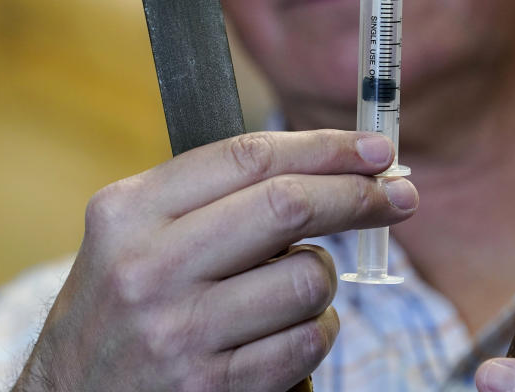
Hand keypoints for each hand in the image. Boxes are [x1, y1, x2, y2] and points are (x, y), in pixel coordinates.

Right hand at [12, 130, 417, 391]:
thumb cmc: (116, 312)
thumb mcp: (132, 238)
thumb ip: (209, 199)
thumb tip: (324, 168)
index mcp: (129, 212)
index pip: (248, 156)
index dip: (326, 146)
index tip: (375, 150)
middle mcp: (150, 267)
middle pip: (288, 206)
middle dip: (358, 194)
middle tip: (398, 195)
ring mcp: (180, 332)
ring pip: (307, 278)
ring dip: (323, 279)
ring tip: (294, 288)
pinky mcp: (211, 388)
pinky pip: (306, 342)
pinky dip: (316, 331)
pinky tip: (287, 331)